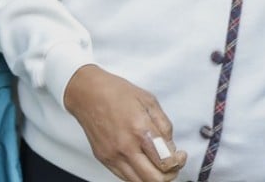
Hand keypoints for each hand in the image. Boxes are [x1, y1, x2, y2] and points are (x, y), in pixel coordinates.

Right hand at [64, 65, 186, 181]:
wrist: (86, 92)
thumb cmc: (114, 92)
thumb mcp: (148, 100)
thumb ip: (164, 125)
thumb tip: (170, 146)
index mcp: (139, 130)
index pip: (166, 162)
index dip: (178, 162)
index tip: (179, 155)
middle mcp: (125, 146)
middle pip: (155, 179)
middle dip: (169, 175)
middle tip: (171, 164)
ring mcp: (112, 154)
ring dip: (153, 177)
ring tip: (156, 165)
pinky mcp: (103, 158)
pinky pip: (125, 177)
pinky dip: (137, 175)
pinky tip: (141, 162)